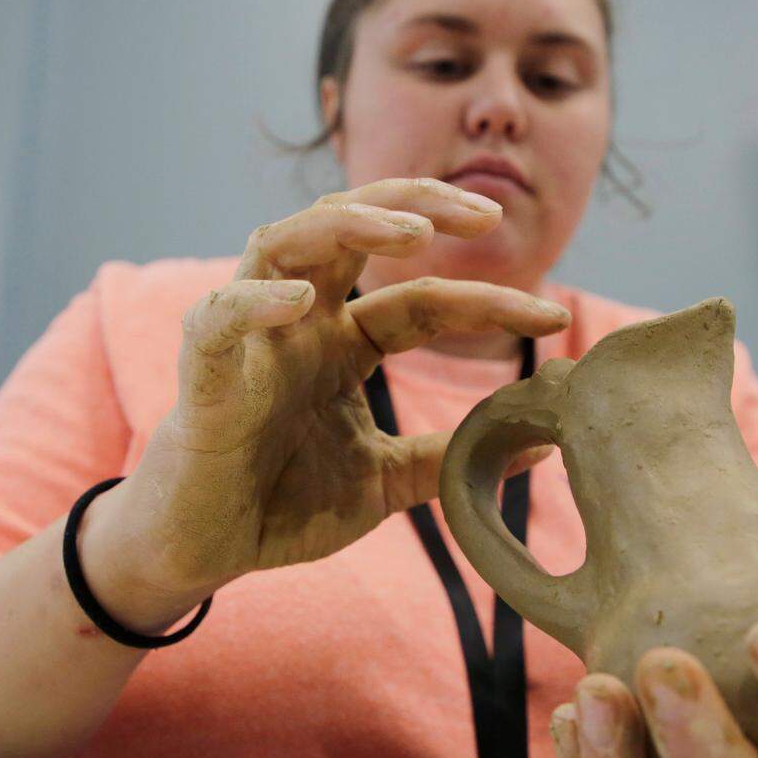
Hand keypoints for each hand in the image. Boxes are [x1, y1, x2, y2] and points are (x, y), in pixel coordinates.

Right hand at [110, 178, 568, 600]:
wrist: (204, 552)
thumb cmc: (283, 504)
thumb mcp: (385, 483)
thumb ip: (445, 459)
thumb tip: (535, 445)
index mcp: (343, 344)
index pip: (421, 301)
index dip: (487, 303)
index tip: (555, 318)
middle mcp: (301, 325)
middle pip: (349, 229)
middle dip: (416, 206)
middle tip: (486, 214)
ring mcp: (251, 342)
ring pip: (286, 243)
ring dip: (348, 226)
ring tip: (413, 233)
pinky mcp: (202, 378)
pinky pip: (217, 322)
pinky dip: (252, 304)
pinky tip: (300, 303)